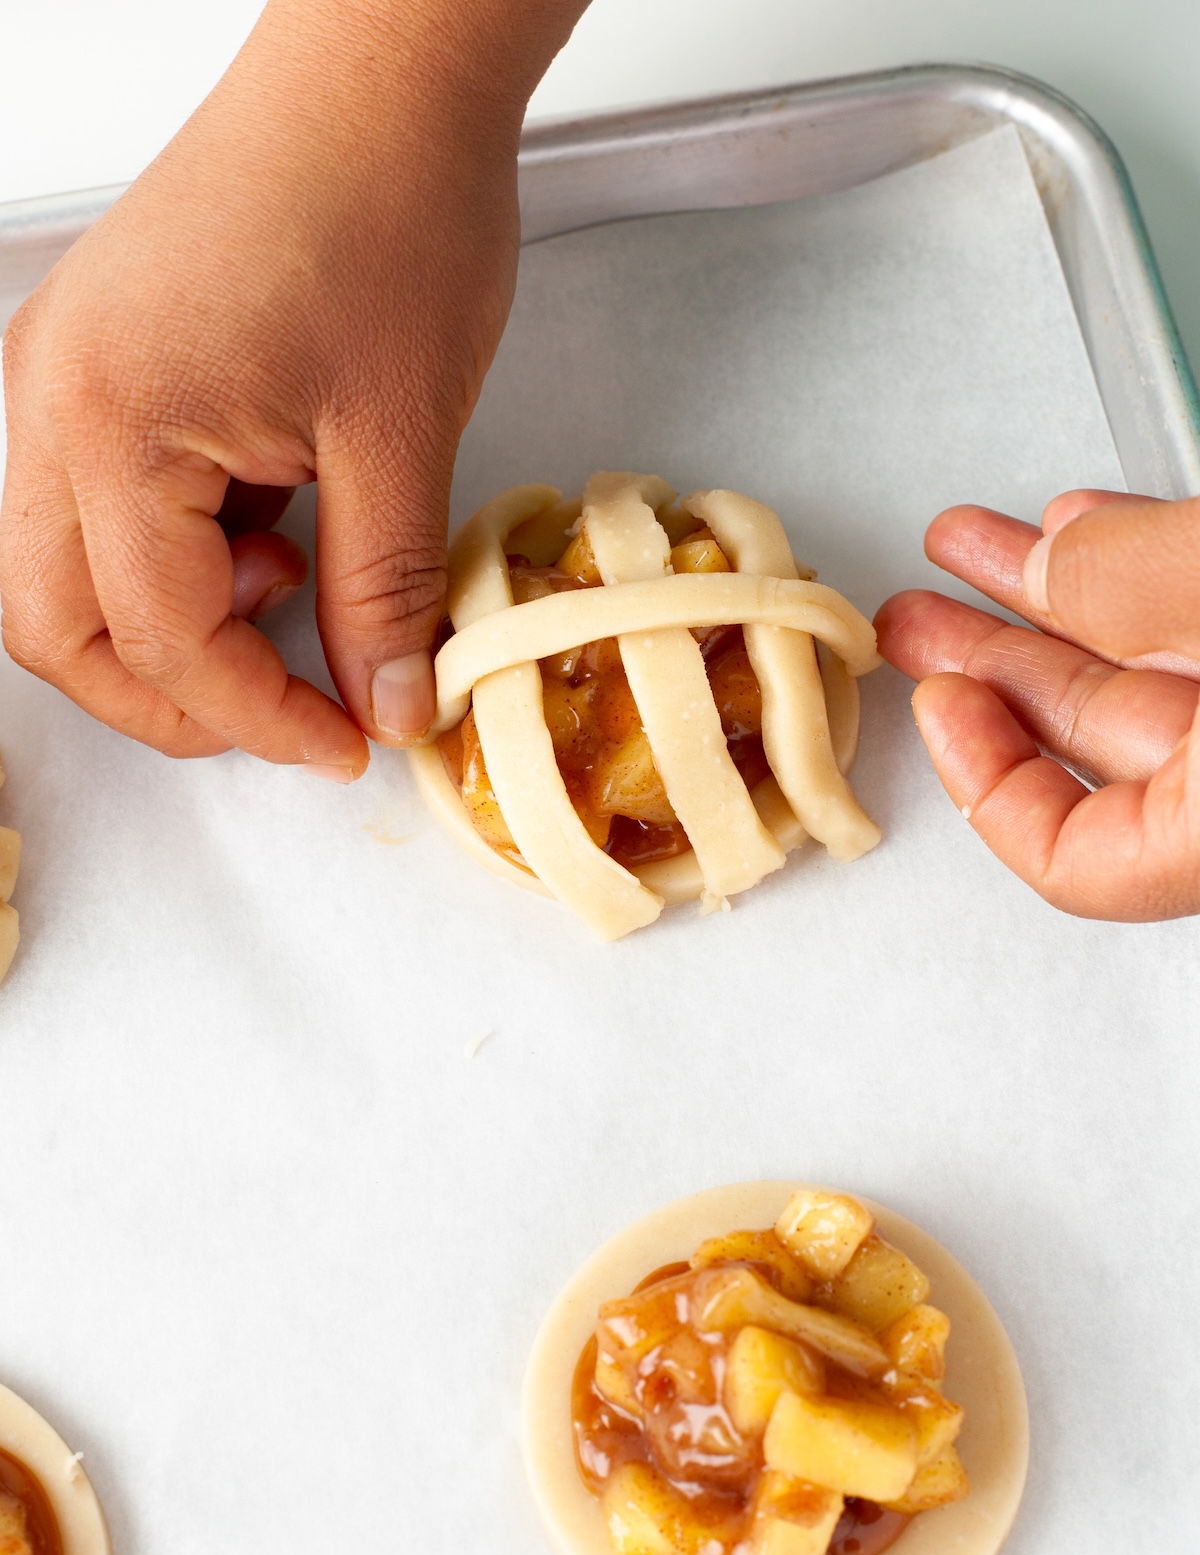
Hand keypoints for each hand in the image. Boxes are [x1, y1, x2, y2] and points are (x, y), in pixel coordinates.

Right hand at [0, 0, 583, 778]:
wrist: (380, 76)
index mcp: (110, 422)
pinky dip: (178, 555)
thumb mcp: (400, 439)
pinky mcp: (100, 361)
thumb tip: (386, 705)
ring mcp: (62, 376)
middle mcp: (50, 401)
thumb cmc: (388, 211)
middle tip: (287, 713)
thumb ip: (384, 596)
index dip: (255, 718)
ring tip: (296, 591)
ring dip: (171, 625)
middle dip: (171, 697)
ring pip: (69, 572)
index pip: (159, 638)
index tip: (343, 746)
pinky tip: (274, 531)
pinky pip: (103, 504)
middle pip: (57, 625)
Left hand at [876, 490, 1199, 919]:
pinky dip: (1150, 576)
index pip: (1082, 863)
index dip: (987, 783)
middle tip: (913, 622)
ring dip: (1060, 601)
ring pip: (1159, 676)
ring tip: (974, 547)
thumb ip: (1137, 584)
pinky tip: (1092, 528)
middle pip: (1106, 751)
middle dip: (996, 667)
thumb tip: (1058, 564)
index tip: (940, 702)